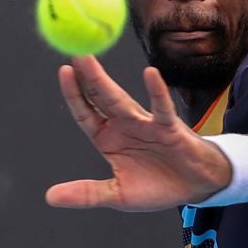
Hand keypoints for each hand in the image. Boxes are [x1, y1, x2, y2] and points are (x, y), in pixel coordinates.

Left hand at [47, 56, 231, 210]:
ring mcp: (146, 124)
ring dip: (103, 80)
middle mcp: (124, 126)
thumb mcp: (118, 195)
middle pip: (99, 98)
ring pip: (120, 99)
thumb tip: (50, 197)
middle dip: (85, 76)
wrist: (197, 188)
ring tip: (88, 60)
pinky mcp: (170, 128)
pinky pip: (162, 108)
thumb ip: (86, 194)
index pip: (85, 113)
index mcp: (108, 139)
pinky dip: (157, 92)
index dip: (73, 94)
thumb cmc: (159, 186)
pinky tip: (150, 74)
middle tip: (74, 50)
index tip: (63, 71)